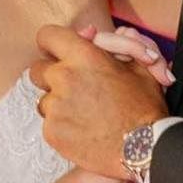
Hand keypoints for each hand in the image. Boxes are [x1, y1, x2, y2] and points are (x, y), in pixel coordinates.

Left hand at [30, 25, 168, 179]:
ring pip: (43, 99)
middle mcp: (63, 77)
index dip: (51, 43)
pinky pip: (49, 123)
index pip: (47, 37)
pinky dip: (62, 126)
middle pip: (38, 70)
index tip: (57, 52)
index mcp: (83, 56)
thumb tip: (88, 33)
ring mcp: (54, 106)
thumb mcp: (138, 65)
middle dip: (52, 76)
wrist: (144, 148)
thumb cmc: (143, 106)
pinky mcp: (51, 131)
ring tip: (83, 113)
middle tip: (73, 87)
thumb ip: (111, 43)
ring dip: (58, 103)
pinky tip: (83, 130)